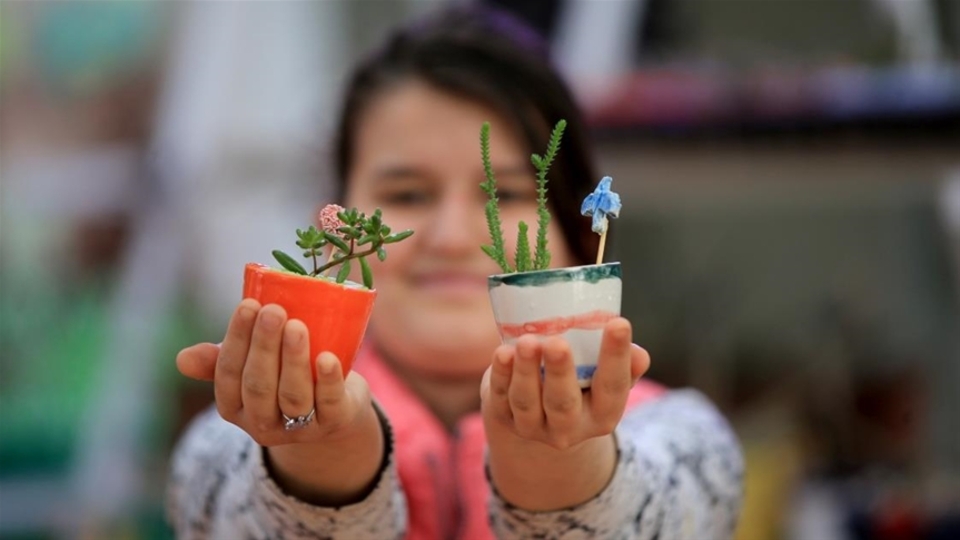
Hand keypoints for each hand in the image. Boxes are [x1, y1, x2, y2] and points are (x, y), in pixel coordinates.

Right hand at [176, 298, 373, 446]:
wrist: (337, 406)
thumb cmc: (284, 375)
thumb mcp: (251, 366)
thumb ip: (220, 357)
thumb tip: (182, 358)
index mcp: (234, 407)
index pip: (229, 374)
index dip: (237, 339)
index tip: (249, 304)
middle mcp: (263, 424)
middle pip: (258, 386)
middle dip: (264, 347)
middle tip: (274, 310)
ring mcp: (300, 427)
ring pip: (292, 396)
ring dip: (293, 359)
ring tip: (297, 326)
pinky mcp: (334, 422)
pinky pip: (329, 403)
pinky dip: (328, 380)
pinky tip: (327, 358)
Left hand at [480, 317, 649, 450]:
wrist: (540, 414)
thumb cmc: (582, 382)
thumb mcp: (606, 379)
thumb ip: (624, 366)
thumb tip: (639, 354)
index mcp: (603, 415)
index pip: (613, 387)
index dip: (616, 356)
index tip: (619, 323)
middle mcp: (569, 428)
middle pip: (563, 403)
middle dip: (560, 372)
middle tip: (557, 342)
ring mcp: (533, 426)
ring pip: (527, 401)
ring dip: (525, 371)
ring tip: (526, 342)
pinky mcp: (504, 416)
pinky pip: (500, 396)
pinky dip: (500, 374)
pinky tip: (503, 354)